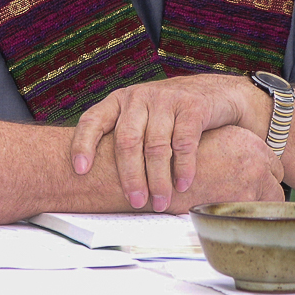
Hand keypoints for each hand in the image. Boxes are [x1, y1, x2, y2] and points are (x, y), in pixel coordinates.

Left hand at [70, 74, 270, 210]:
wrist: (214, 93)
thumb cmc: (170, 115)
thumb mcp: (142, 117)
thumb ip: (124, 137)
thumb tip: (97, 184)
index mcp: (120, 101)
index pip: (93, 120)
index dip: (83, 145)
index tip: (80, 171)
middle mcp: (140, 96)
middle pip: (127, 141)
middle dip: (130, 176)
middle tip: (136, 202)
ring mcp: (166, 99)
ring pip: (156, 146)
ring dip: (159, 179)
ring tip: (161, 202)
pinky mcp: (192, 106)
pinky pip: (184, 143)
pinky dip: (183, 168)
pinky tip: (183, 185)